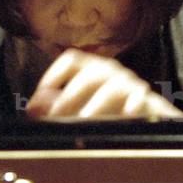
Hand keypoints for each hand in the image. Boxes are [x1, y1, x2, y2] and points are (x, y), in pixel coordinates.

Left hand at [26, 49, 182, 118]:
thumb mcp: (79, 108)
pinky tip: (125, 116)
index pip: (72, 60)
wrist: (150, 121)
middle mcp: (111, 73)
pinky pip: (141, 99)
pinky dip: (133, 105)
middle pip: (90, 74)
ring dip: (96, 106)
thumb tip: (32, 106)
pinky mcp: (148, 100)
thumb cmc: (110, 113)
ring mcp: (131, 85)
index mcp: (93, 69)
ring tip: (84, 122)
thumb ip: (56, 106)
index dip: (54, 75)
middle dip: (70, 97)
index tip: (40, 96)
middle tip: (56, 118)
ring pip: (113, 87)